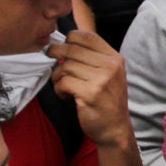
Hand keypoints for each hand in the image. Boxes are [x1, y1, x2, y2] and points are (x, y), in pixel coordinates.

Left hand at [46, 24, 130, 149]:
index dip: (70, 38)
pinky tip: (65, 95)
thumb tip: (65, 42)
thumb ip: (93, 58)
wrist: (115, 129)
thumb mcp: (109, 74)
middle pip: (72, 49)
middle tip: (50, 57)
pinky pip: (63, 82)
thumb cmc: (107, 101)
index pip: (87, 36)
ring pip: (65, 66)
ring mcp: (101, 80)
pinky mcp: (90, 94)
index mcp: (115, 58)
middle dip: (56, 52)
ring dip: (57, 76)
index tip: (63, 45)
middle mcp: (110, 66)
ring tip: (62, 86)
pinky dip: (58, 89)